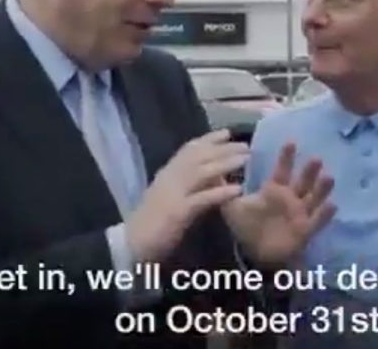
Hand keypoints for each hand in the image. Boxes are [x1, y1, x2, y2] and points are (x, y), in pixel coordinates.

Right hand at [126, 129, 247, 263]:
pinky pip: (202, 199)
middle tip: (245, 144)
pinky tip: (237, 190)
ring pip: (201, 172)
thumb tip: (208, 177)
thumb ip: (185, 186)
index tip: (227, 133)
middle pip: (198, 156)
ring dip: (225, 163)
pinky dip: (220, 193)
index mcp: (167, 174)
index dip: (208, 139)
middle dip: (223, 148)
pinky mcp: (177, 212)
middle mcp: (169, 178)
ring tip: (245, 160)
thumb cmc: (151, 224)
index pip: (188, 150)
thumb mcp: (168, 197)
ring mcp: (172, 193)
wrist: (131, 245)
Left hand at [223, 142, 335, 266]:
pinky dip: (324, 214)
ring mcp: (300, 214)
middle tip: (316, 157)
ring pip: (314, 198)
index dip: (286, 157)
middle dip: (309, 170)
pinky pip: (317, 222)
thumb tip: (209, 168)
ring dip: (321, 188)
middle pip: (303, 181)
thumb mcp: (232, 206)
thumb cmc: (247, 226)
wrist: (254, 253)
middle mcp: (291, 199)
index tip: (291, 141)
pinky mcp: (305, 231)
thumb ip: (222, 187)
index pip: (282, 170)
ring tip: (328, 177)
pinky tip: (332, 205)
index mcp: (275, 190)